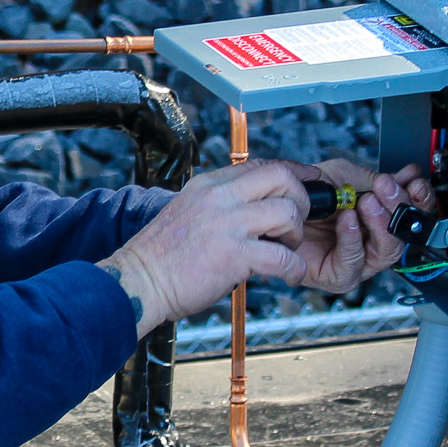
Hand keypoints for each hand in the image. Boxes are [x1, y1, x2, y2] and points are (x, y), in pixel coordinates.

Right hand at [98, 159, 313, 337]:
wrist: (139, 281)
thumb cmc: (162, 256)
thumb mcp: (189, 212)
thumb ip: (219, 205)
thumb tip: (252, 208)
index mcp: (209, 185)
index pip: (260, 164)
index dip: (292, 171)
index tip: (308, 179)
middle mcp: (219, 197)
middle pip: (280, 178)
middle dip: (300, 199)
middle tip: (295, 224)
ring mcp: (227, 224)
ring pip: (287, 213)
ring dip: (295, 235)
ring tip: (286, 251)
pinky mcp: (233, 255)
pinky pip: (282, 257)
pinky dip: (293, 268)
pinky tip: (289, 276)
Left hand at [282, 159, 435, 293]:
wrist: (273, 206)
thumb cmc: (306, 195)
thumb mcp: (343, 177)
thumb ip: (373, 179)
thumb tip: (404, 177)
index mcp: (379, 220)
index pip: (411, 215)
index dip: (419, 200)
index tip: (415, 183)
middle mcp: (373, 243)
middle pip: (403, 234)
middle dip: (398, 207)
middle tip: (385, 187)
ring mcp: (358, 261)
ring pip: (387, 251)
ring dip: (381, 223)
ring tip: (366, 202)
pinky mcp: (338, 275)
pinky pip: (354, 261)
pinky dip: (353, 237)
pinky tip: (347, 219)